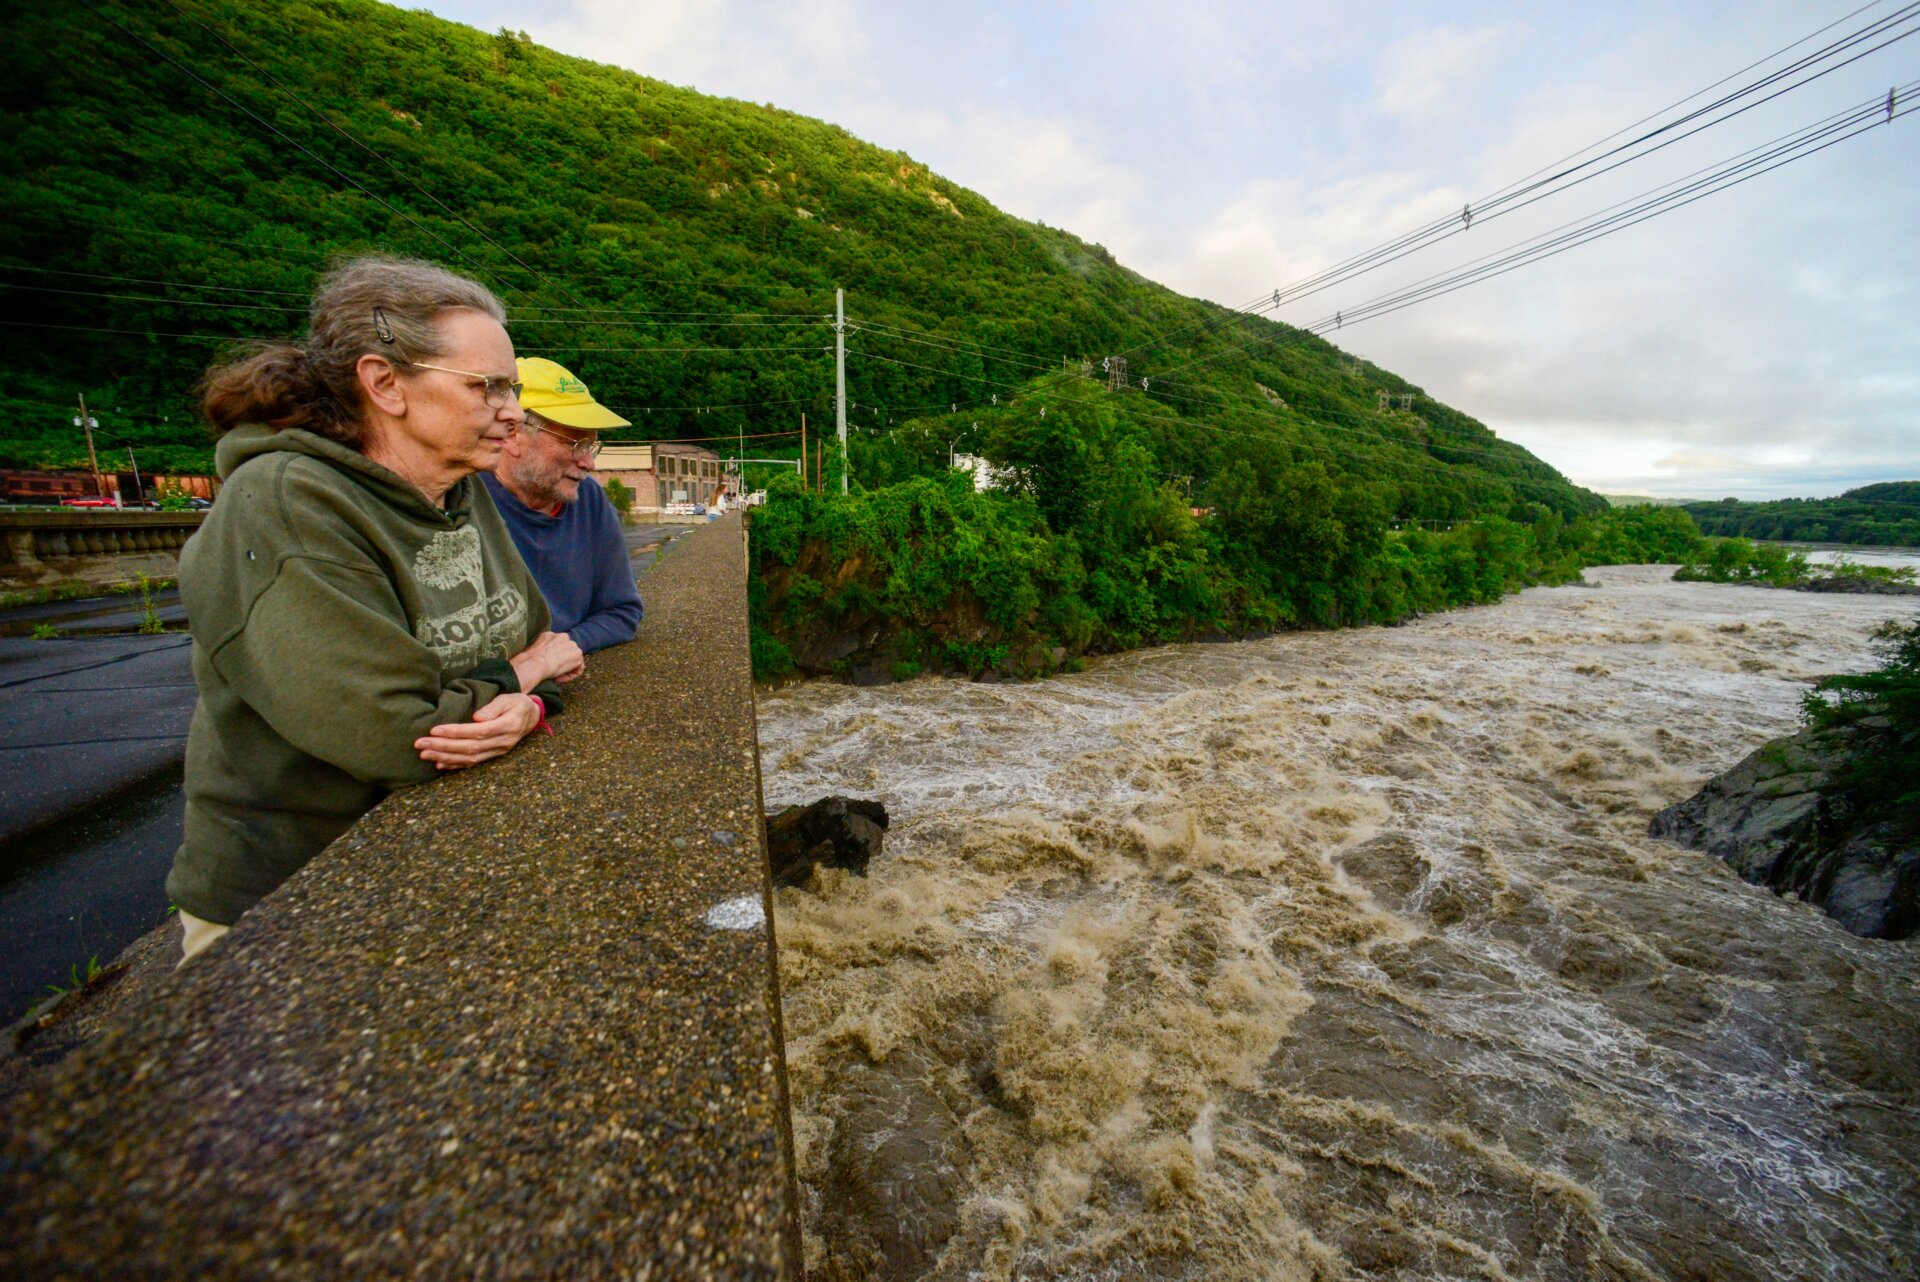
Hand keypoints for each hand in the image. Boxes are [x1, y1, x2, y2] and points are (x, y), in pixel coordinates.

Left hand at [414, 693, 540, 770]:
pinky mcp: (493, 756)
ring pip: (469, 758)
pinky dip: (455, 765)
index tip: (434, 730)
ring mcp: (498, 752)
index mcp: (507, 726)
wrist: (531, 716)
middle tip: (421, 744)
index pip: (477, 732)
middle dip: (443, 747)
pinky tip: (439, 764)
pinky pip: (473, 763)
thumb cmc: (517, 704)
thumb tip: (477, 717)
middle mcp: (503, 742)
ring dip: (445, 757)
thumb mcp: (509, 699)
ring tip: (424, 754)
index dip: (455, 732)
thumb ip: (494, 707)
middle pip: (470, 748)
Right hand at [509, 631, 584, 688]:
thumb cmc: (529, 661)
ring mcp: (571, 644)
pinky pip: (578, 668)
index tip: (547, 667)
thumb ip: (541, 652)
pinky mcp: (577, 654)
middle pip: (567, 652)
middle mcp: (562, 637)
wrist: (534, 663)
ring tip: (556, 677)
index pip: (558, 647)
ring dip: (566, 670)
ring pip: (573, 660)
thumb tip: (540, 660)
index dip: (553, 659)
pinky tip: (560, 678)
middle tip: (553, 673)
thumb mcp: (533, 651)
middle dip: (562, 663)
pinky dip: (571, 675)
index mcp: (550, 635)